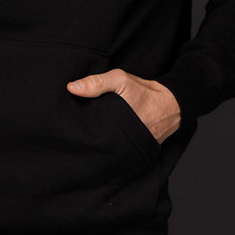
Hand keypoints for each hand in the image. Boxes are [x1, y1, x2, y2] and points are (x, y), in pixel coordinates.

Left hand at [66, 69, 181, 143]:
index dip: (74, 128)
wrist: (171, 106)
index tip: (63, 122)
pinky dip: (104, 145)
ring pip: (100, 148)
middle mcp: (117, 141)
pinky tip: (96, 140)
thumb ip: (97, 83)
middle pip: (90, 143)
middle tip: (67, 131)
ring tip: (78, 137)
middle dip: (80, 137)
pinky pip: (111, 151)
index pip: (86, 132)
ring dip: (91, 142)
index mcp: (112, 125)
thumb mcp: (121, 80)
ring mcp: (123, 149)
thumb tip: (71, 88)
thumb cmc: (145, 92)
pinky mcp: (128, 153)